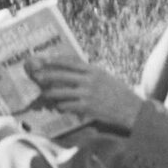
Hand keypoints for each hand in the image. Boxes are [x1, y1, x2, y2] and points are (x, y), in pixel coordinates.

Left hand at [25, 54, 141, 132]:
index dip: (55, 60)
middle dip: (47, 76)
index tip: (44, 59)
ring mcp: (87, 94)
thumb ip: (90, 73)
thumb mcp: (105, 77)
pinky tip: (59, 107)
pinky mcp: (87, 107)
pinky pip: (67, 105)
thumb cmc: (118, 92)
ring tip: (46, 95)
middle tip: (37, 76)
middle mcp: (89, 80)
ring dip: (51, 94)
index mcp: (94, 70)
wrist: (130, 108)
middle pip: (62, 75)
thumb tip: (73, 70)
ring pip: (61, 92)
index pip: (70, 62)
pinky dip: (61, 106)